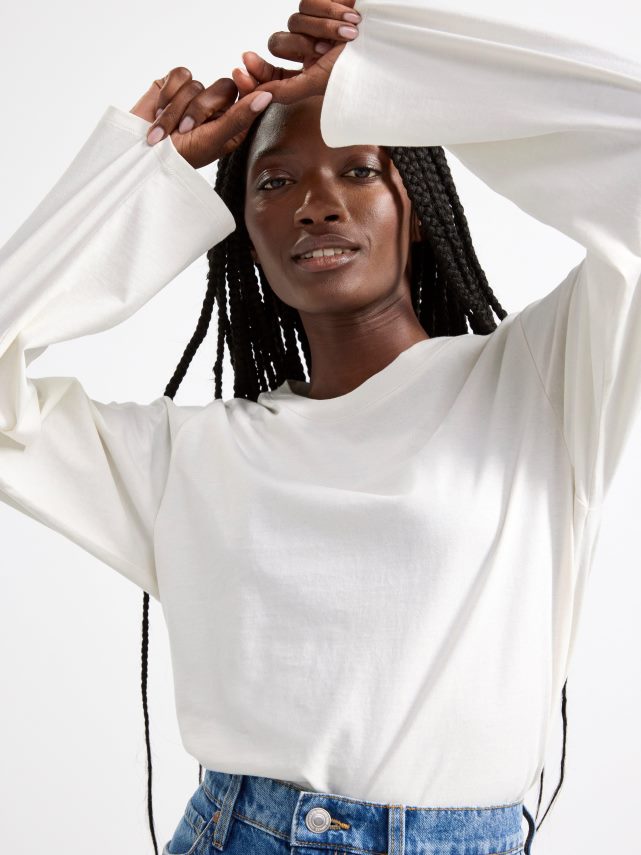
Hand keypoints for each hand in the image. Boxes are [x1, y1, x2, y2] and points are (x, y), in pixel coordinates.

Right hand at [129, 67, 272, 168]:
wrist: (140, 154)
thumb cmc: (181, 157)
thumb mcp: (214, 139)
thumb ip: (240, 116)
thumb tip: (268, 95)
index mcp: (234, 124)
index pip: (249, 95)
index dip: (246, 84)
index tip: (241, 76)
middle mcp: (218, 109)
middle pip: (223, 86)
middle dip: (200, 109)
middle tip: (186, 131)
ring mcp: (195, 96)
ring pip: (197, 83)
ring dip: (178, 109)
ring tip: (167, 130)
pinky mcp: (174, 86)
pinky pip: (179, 75)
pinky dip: (167, 95)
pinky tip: (159, 113)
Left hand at [232, 0, 361, 104]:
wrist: (389, 37)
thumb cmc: (361, 65)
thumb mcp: (320, 82)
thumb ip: (286, 91)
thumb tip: (258, 96)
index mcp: (307, 74)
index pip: (271, 73)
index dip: (257, 70)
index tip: (244, 64)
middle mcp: (308, 50)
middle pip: (278, 42)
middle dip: (298, 46)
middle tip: (324, 51)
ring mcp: (315, 25)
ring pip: (293, 21)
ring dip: (320, 27)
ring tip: (348, 35)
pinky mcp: (324, 3)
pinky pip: (307, 1)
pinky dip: (328, 9)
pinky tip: (350, 16)